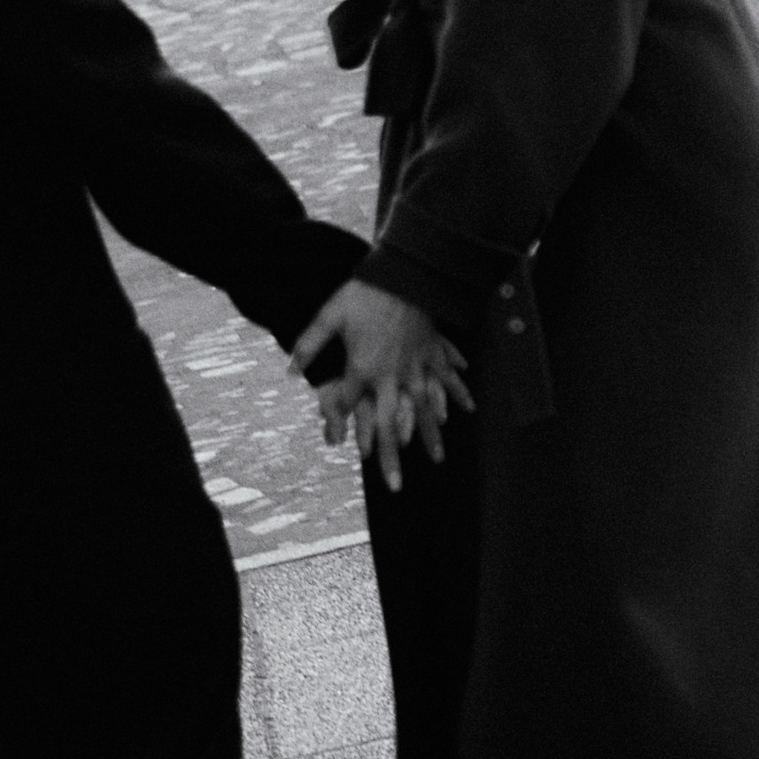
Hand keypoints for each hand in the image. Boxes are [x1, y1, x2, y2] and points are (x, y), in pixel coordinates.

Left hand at [291, 279, 474, 492]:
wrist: (402, 272)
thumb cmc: (363, 293)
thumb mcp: (329, 316)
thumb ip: (309, 345)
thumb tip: (290, 371)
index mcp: (363, 368)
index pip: (348, 404)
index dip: (341, 424)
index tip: (338, 442)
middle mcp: (391, 375)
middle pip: (391, 425)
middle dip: (392, 457)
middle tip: (395, 486)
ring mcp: (416, 365)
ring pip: (424, 410)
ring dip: (430, 436)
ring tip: (437, 460)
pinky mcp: (432, 352)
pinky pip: (447, 378)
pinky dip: (458, 394)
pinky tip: (468, 410)